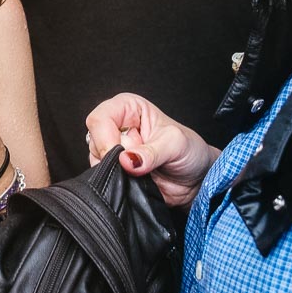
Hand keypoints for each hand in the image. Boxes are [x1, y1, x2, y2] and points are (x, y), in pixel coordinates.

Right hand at [86, 92, 218, 208]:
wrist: (197, 179)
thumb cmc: (190, 151)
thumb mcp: (175, 144)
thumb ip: (151, 152)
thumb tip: (127, 161)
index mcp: (128, 108)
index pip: (100, 118)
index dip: (106, 138)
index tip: (122, 156)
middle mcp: (116, 127)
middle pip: (95, 141)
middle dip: (115, 157)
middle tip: (138, 164)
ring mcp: (114, 151)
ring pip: (96, 161)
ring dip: (117, 172)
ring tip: (141, 173)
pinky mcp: (115, 172)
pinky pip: (103, 179)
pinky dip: (116, 184)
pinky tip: (135, 183)